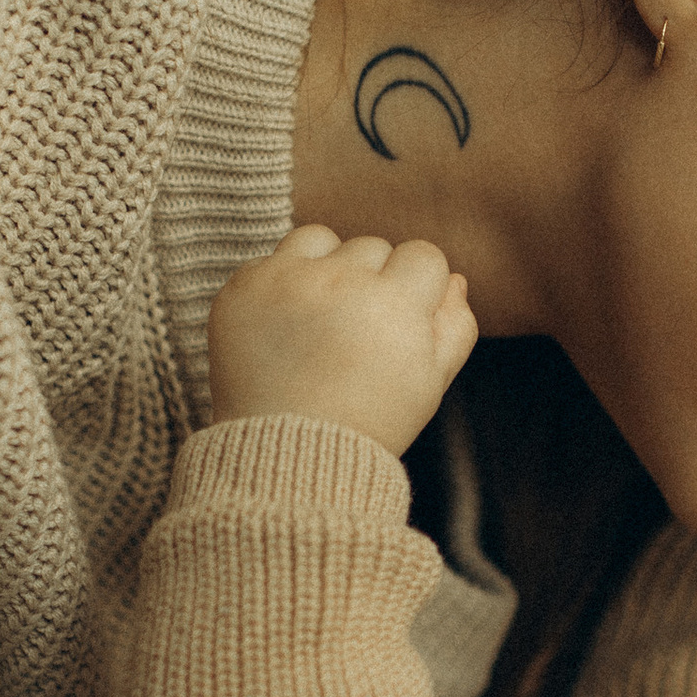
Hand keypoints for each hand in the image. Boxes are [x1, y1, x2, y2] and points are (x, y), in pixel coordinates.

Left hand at [208, 225, 476, 451]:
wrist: (286, 456)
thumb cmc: (367, 424)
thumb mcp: (429, 384)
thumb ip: (454, 327)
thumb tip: (454, 280)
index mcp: (395, 302)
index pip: (424, 256)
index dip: (418, 290)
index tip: (400, 324)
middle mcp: (340, 280)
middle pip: (373, 247)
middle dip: (373, 282)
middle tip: (357, 336)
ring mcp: (285, 280)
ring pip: (321, 240)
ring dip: (327, 267)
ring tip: (321, 321)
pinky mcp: (242, 288)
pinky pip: (271, 260)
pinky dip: (279, 287)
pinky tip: (284, 329)